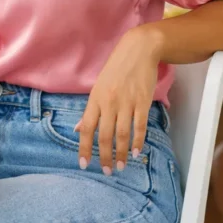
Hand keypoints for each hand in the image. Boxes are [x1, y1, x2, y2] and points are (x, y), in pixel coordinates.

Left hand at [77, 27, 158, 174]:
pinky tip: (137, 152)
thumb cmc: (116, 69)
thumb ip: (90, 110)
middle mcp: (110, 102)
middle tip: (107, 172)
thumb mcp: (98, 87)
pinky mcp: (143, 102)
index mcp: (95, 98)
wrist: (138, 50)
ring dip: (122, 153)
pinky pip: (140, 126)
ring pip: (123, 134)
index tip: (84, 164)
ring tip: (122, 167)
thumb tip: (79, 129)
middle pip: (105, 135)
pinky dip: (138, 141)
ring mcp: (127, 102)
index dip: (85, 148)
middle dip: (105, 156)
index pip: (87, 128)